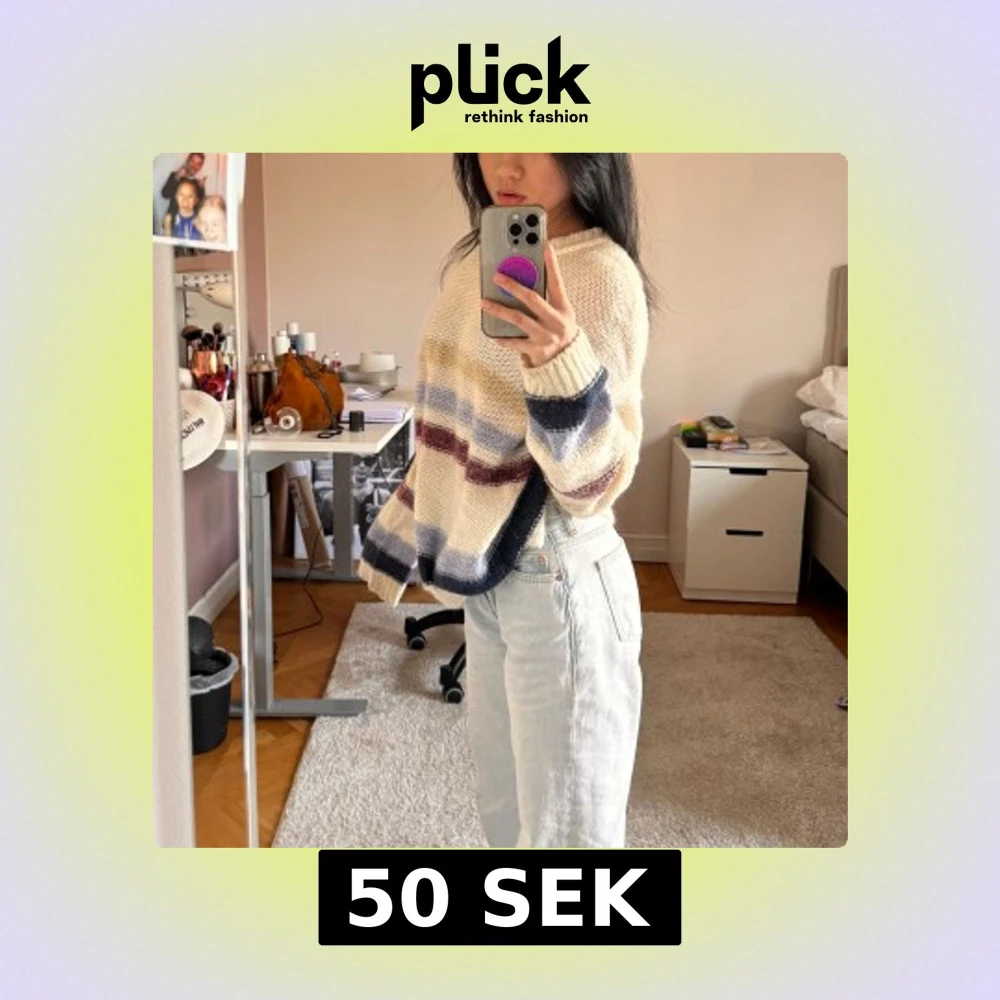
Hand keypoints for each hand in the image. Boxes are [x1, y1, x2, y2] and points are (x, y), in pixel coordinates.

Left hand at [481, 242, 576, 367]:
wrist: (567, 363)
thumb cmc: (559, 331)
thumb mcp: (560, 314)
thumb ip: (547, 298)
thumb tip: (524, 278)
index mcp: (564, 309)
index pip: (557, 283)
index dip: (552, 265)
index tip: (545, 246)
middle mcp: (556, 322)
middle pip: (532, 299)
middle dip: (514, 286)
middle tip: (497, 276)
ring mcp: (546, 337)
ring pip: (519, 319)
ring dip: (499, 310)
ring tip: (484, 302)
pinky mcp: (536, 351)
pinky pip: (515, 343)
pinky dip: (503, 339)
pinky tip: (492, 334)